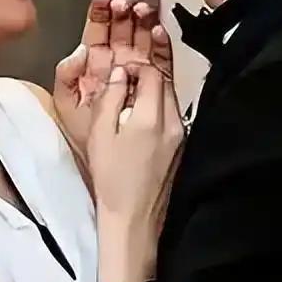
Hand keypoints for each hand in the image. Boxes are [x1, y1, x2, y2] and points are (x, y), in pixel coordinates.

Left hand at [53, 0, 169, 161]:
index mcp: (94, 67)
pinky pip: (161, 62)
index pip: (97, 33)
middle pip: (122, 32)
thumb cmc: (90, 144)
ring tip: (143, 9)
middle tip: (128, 2)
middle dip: (124, 13)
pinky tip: (159, 30)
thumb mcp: (68, 108)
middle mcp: (117, 66)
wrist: (118, 176)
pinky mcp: (158, 87)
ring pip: (142, 41)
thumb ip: (67, 77)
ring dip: (143, 23)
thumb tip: (80, 50)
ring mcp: (139, 75)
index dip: (100, 14)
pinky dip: (161, 45)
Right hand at [86, 51, 183, 281]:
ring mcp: (181, 134)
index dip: (136, 65)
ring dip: (153, 89)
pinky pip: (172, 114)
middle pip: (166, 82)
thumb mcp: (100, 133)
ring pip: (170, 97)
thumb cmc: (111, 176)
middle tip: (127, 74)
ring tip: (132, 91)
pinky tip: (142, 114)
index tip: (120, 70)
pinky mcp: (182, 146)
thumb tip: (120, 73)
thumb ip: (111, 98)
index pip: (152, 73)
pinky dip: (158, 106)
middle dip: (147, 72)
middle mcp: (174, 122)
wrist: (133, 217)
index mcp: (152, 116)